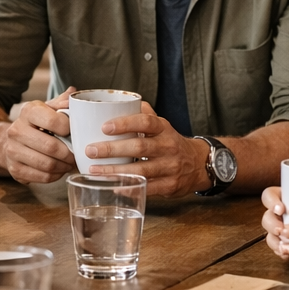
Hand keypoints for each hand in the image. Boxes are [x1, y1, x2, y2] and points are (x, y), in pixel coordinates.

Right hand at [1, 87, 78, 184]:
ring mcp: (13, 151)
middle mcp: (16, 130)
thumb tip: (74, 93)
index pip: (53, 121)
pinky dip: (56, 175)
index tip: (75, 132)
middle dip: (69, 153)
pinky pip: (42, 177)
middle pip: (50, 146)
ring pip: (47, 164)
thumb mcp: (48, 109)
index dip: (69, 128)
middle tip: (77, 154)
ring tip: (70, 163)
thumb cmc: (37, 124)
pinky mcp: (15, 169)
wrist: (12, 141)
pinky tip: (59, 170)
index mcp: (28, 111)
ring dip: (64, 166)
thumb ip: (62, 102)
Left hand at [86, 103, 209, 197]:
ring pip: (141, 169)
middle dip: (112, 149)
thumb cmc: (170, 142)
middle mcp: (168, 146)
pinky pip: (147, 187)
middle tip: (91, 150)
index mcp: (164, 128)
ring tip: (94, 170)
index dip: (125, 123)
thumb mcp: (161, 125)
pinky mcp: (169, 185)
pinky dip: (128, 187)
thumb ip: (143, 113)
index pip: (146, 122)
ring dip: (115, 171)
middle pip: (139, 147)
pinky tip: (113, 186)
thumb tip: (120, 101)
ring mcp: (170, 167)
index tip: (104, 127)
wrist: (197, 164)